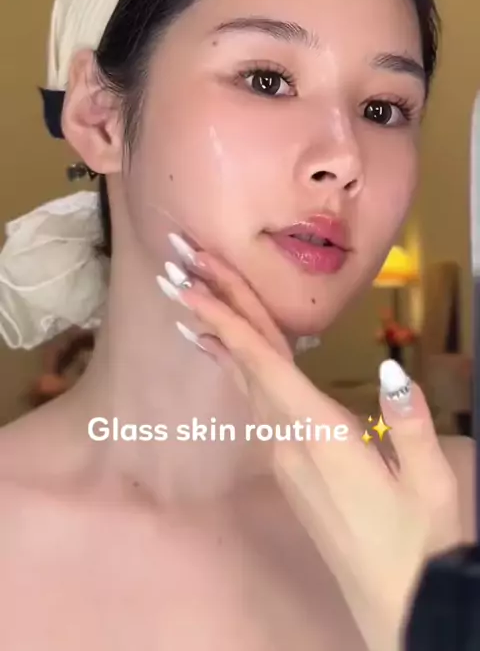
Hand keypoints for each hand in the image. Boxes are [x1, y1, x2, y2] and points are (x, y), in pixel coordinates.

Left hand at [159, 237, 461, 650]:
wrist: (401, 604)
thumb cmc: (418, 542)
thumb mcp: (429, 483)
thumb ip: (408, 424)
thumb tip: (393, 371)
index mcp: (320, 435)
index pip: (264, 364)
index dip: (227, 318)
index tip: (192, 283)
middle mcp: (289, 441)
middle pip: (246, 363)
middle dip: (214, 310)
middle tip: (179, 268)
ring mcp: (284, 457)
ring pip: (245, 382)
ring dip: (221, 336)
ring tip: (193, 302)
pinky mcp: (290, 469)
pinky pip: (256, 403)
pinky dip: (239, 369)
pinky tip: (232, 356)